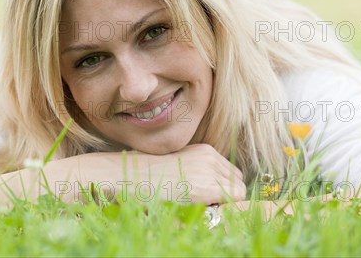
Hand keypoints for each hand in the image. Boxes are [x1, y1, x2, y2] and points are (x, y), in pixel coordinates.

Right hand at [0, 143, 245, 205]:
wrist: (122, 177)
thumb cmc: (147, 178)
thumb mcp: (177, 169)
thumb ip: (198, 174)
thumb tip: (222, 192)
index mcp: (204, 151)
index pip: (233, 174)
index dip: (226, 190)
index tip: (212, 200)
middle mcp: (210, 156)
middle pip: (239, 182)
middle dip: (228, 196)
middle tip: (206, 206)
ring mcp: (208, 170)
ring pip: (238, 192)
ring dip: (225, 203)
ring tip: (200, 208)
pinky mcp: (203, 187)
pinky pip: (233, 200)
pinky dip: (222, 209)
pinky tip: (200, 210)